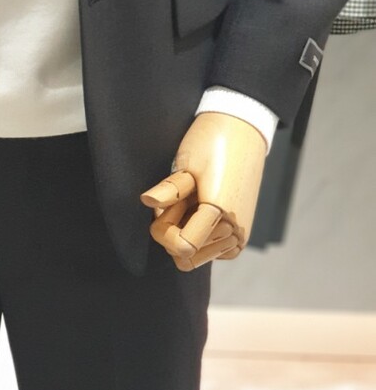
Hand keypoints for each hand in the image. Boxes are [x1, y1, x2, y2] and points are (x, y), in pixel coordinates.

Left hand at [139, 111, 267, 270]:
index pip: (182, 248)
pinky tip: (200, 210)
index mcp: (222, 213)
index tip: (163, 207)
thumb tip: (147, 201)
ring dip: (186, 234)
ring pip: (196, 257)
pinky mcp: (240, 236)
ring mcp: (239, 236)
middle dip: (173, 232)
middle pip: (186, 257)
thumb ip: (170, 190)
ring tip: (192, 202)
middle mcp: (234, 231)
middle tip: (179, 202)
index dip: (163, 232)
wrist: (243, 132)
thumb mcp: (188, 164)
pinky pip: (210, 253)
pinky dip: (199, 237)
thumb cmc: (212, 144)